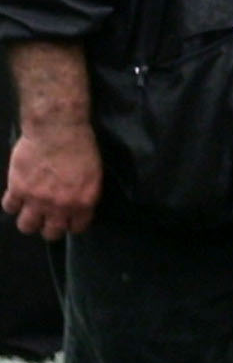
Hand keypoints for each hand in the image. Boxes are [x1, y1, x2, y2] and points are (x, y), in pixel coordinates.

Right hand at [3, 123, 101, 238]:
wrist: (58, 129)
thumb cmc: (81, 146)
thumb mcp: (94, 175)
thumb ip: (85, 195)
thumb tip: (78, 206)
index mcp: (83, 203)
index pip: (76, 228)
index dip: (70, 224)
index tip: (67, 219)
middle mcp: (60, 207)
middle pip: (51, 233)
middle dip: (49, 227)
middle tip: (47, 217)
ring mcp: (37, 200)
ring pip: (27, 226)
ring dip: (29, 220)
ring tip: (30, 211)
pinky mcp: (18, 189)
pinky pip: (9, 207)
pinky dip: (11, 203)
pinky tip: (16, 196)